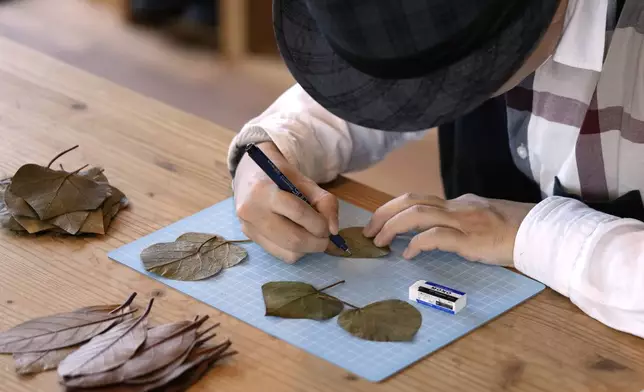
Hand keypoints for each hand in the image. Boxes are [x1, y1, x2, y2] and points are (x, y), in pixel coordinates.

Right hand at [233, 142, 337, 263]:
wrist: (249, 174)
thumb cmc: (280, 176)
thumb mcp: (305, 182)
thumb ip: (325, 202)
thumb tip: (333, 230)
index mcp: (263, 190)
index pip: (298, 212)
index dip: (319, 224)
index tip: (329, 227)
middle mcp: (251, 211)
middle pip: (293, 239)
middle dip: (317, 242)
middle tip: (326, 237)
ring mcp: (248, 227)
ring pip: (288, 252)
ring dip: (308, 249)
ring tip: (312, 236)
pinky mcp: (250, 238)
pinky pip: (280, 254)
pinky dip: (296, 251)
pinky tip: (298, 237)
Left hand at [363, 193, 535, 265]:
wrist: (540, 232)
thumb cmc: (512, 228)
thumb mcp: (481, 217)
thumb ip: (458, 219)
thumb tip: (435, 229)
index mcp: (457, 203)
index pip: (417, 199)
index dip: (392, 209)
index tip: (377, 222)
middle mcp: (456, 207)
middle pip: (410, 201)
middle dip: (384, 213)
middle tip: (368, 230)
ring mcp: (462, 221)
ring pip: (418, 214)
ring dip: (392, 226)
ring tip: (379, 241)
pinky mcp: (470, 238)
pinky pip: (436, 236)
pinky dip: (417, 243)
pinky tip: (408, 253)